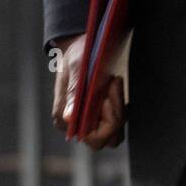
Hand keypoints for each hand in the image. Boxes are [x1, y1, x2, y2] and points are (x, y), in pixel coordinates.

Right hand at [50, 33, 125, 149]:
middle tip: (113, 85)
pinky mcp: (100, 114)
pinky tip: (115, 85)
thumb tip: (69, 118)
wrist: (81, 47)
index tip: (107, 94)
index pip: (92, 136)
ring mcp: (89, 121)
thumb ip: (73, 93)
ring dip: (119, 110)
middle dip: (116, 114)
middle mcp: (76, 125)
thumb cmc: (76, 56)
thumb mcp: (75, 68)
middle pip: (105, 138)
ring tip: (113, 84)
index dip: (107, 120)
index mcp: (65, 120)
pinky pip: (116, 121)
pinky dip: (120, 106)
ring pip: (114, 133)